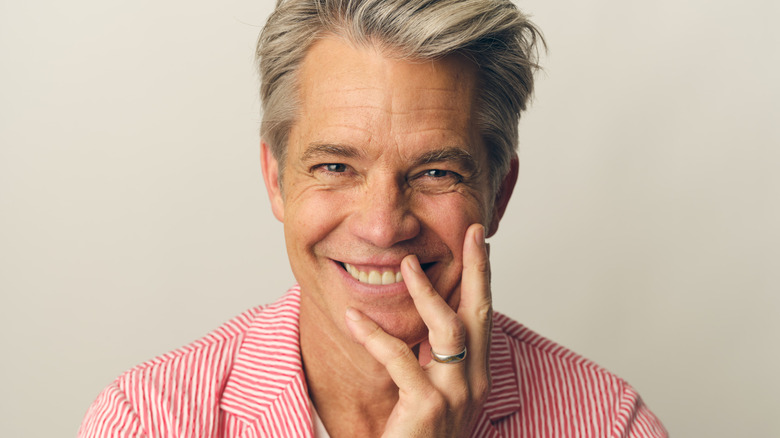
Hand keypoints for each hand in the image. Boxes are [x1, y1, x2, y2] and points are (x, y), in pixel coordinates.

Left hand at [344, 223, 491, 436]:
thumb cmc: (417, 433)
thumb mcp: (431, 390)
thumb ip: (432, 358)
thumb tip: (423, 318)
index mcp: (476, 375)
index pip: (482, 316)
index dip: (483, 278)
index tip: (481, 243)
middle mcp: (474, 382)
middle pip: (479, 313)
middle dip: (477, 270)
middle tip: (472, 233)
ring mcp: (454, 394)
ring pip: (447, 329)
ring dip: (426, 293)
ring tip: (404, 264)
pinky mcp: (427, 406)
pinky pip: (401, 359)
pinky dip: (375, 335)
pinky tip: (354, 318)